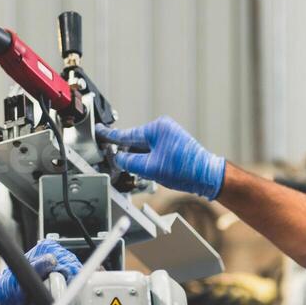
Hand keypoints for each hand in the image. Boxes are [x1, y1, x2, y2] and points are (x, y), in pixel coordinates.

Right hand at [97, 116, 225, 199]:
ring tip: (144, 173)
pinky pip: (152, 151)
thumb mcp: (150, 168)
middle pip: (134, 142)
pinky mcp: (172, 144)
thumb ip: (130, 162)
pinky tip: (151, 171)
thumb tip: (118, 158)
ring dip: (139, 160)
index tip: (99, 132)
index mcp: (157, 128)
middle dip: (128, 155)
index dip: (110, 137)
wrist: (206, 176)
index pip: (127, 134)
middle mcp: (162, 128)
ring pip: (143, 148)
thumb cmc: (185, 170)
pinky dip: (148, 160)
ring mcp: (168, 135)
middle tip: (119, 166)